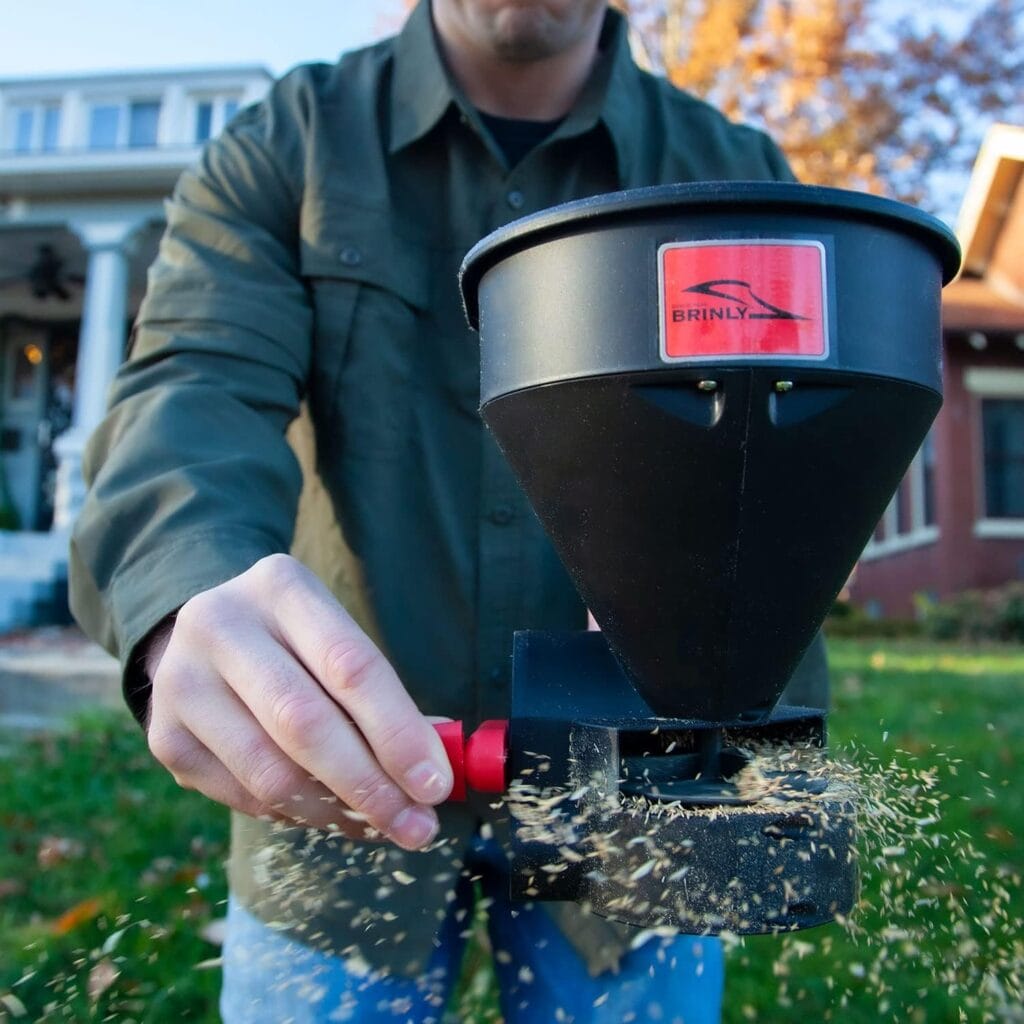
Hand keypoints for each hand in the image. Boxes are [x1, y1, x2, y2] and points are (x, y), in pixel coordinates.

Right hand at [143, 554, 452, 848]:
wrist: (201, 634)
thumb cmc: (294, 643)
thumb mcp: (335, 639)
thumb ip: (381, 697)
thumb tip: (437, 770)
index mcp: (281, 587)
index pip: (350, 666)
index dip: (397, 731)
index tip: (436, 784)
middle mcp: (220, 625)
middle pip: (305, 723)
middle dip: (370, 785)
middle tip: (416, 825)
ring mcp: (181, 681)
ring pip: (270, 771)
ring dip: (335, 810)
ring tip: (377, 823)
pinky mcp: (164, 736)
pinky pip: (243, 797)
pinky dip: (295, 815)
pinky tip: (327, 810)